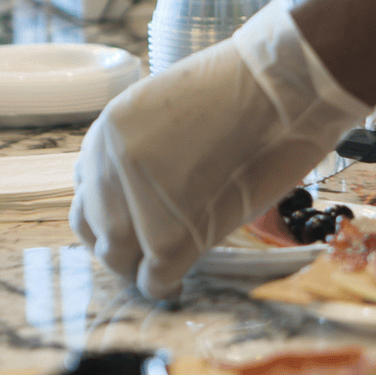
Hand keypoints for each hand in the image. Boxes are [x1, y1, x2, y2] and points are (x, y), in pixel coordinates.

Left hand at [70, 0, 371, 298]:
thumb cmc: (253, 89)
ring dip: (139, 267)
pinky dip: (164, 287)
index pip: (89, 190)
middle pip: (96, 229)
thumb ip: (154, 148)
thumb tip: (162, 186)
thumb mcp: (177, 108)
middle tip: (148, 255)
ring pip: (118, 257)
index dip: (112, 213)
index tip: (135, 225)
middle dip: (121, 247)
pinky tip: (178, 285)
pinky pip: (154, 278)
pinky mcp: (171, 235)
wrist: (286, 87)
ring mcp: (137, 201)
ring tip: (164, 269)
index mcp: (110, 131)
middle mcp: (110, 165)